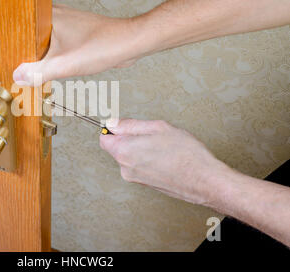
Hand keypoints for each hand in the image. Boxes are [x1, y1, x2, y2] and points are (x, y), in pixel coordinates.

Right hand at [13, 5, 151, 84]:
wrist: (129, 44)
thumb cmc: (103, 46)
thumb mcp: (64, 65)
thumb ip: (39, 72)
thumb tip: (18, 77)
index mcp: (48, 16)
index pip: (20, 29)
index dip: (14, 46)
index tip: (9, 61)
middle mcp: (56, 15)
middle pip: (31, 36)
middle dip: (27, 55)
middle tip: (21, 71)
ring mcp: (67, 23)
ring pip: (45, 41)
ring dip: (42, 57)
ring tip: (34, 71)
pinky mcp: (76, 32)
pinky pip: (58, 44)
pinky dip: (54, 56)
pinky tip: (54, 67)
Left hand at [100, 119, 234, 204]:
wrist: (204, 180)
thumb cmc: (186, 154)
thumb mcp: (157, 127)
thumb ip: (130, 125)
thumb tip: (114, 123)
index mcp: (124, 152)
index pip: (104, 138)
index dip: (113, 129)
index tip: (124, 126)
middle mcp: (125, 168)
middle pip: (116, 148)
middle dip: (129, 139)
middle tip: (152, 135)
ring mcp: (135, 178)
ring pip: (129, 157)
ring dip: (140, 149)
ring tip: (162, 147)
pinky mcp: (145, 184)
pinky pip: (139, 167)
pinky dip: (148, 160)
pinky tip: (165, 157)